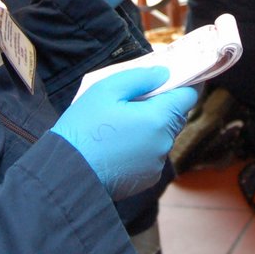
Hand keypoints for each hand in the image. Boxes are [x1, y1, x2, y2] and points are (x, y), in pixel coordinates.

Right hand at [51, 65, 196, 198]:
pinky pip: (151, 155)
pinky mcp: (146, 179)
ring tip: (119, 124)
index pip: (188, 96)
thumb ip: (140, 78)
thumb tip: (164, 74)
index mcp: (158, 119)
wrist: (66, 173)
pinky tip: (117, 145)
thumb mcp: (105, 90)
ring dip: (150, 127)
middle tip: (135, 97)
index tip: (175, 76)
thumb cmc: (83, 128)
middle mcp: (164, 144)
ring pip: (162, 136)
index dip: (184, 83)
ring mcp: (156, 164)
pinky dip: (141, 147)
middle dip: (161, 104)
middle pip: (175, 116)